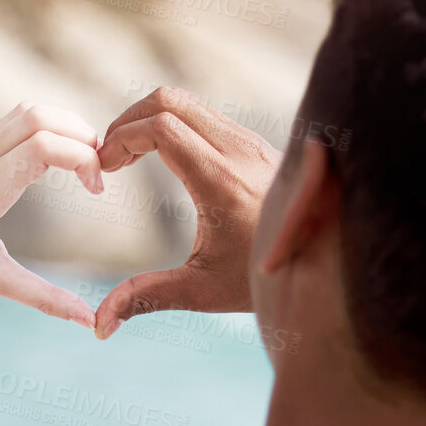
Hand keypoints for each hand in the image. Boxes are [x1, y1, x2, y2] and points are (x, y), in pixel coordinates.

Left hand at [0, 103, 103, 326]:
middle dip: (82, 135)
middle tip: (99, 171)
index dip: (83, 159)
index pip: (44, 145)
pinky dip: (45, 128)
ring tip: (83, 161)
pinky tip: (54, 161)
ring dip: (65, 126)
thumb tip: (87, 321)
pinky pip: (14, 121)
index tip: (96, 191)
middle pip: (41, 115)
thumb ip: (43, 298)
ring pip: (28, 111)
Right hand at [93, 87, 281, 338]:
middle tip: (109, 157)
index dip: (120, 139)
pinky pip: (205, 116)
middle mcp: (239, 151)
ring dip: (150, 120)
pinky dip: (173, 125)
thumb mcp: (202, 291)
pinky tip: (160, 160)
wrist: (325, 268)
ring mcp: (250, 143)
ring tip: (128, 159)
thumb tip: (100, 324)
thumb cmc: (262, 281)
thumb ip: (146, 297)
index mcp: (221, 181)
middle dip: (128, 121)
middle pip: (169, 101)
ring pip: (188, 103)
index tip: (103, 168)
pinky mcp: (256, 145)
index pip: (160, 127)